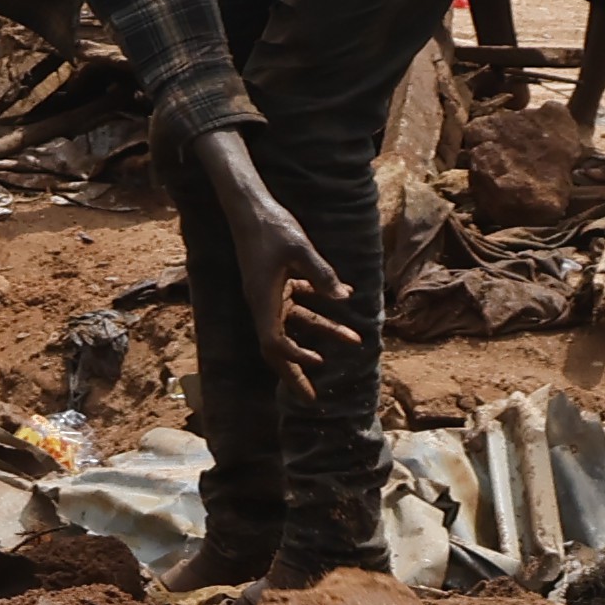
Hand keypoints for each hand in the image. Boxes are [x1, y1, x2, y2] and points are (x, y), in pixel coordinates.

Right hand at [194, 130, 365, 380]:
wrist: (250, 206)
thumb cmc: (272, 226)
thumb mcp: (300, 248)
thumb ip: (322, 274)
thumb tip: (344, 297)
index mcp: (262, 300)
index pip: (273, 342)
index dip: (292, 359)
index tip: (314, 368)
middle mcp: (263, 303)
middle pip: (277, 347)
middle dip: (295, 373)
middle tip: (311, 398)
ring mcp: (269, 293)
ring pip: (295, 324)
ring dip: (323, 333)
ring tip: (354, 340)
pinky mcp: (277, 281)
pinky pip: (299, 302)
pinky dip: (319, 306)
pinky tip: (344, 301)